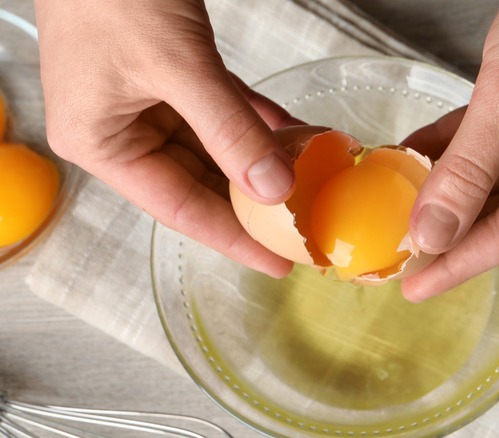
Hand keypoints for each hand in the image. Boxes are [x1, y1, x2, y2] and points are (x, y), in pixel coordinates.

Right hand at [34, 0, 298, 276]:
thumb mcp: (177, 67)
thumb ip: (228, 130)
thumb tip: (273, 188)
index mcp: (103, 144)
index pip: (180, 209)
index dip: (233, 238)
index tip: (279, 262)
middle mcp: (121, 131)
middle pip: (200, 182)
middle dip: (254, 201)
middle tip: (305, 226)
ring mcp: (145, 103)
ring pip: (215, 147)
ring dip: (262, 159)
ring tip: (312, 180)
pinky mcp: (169, 76)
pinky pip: (221, 110)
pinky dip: (255, 120)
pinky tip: (293, 134)